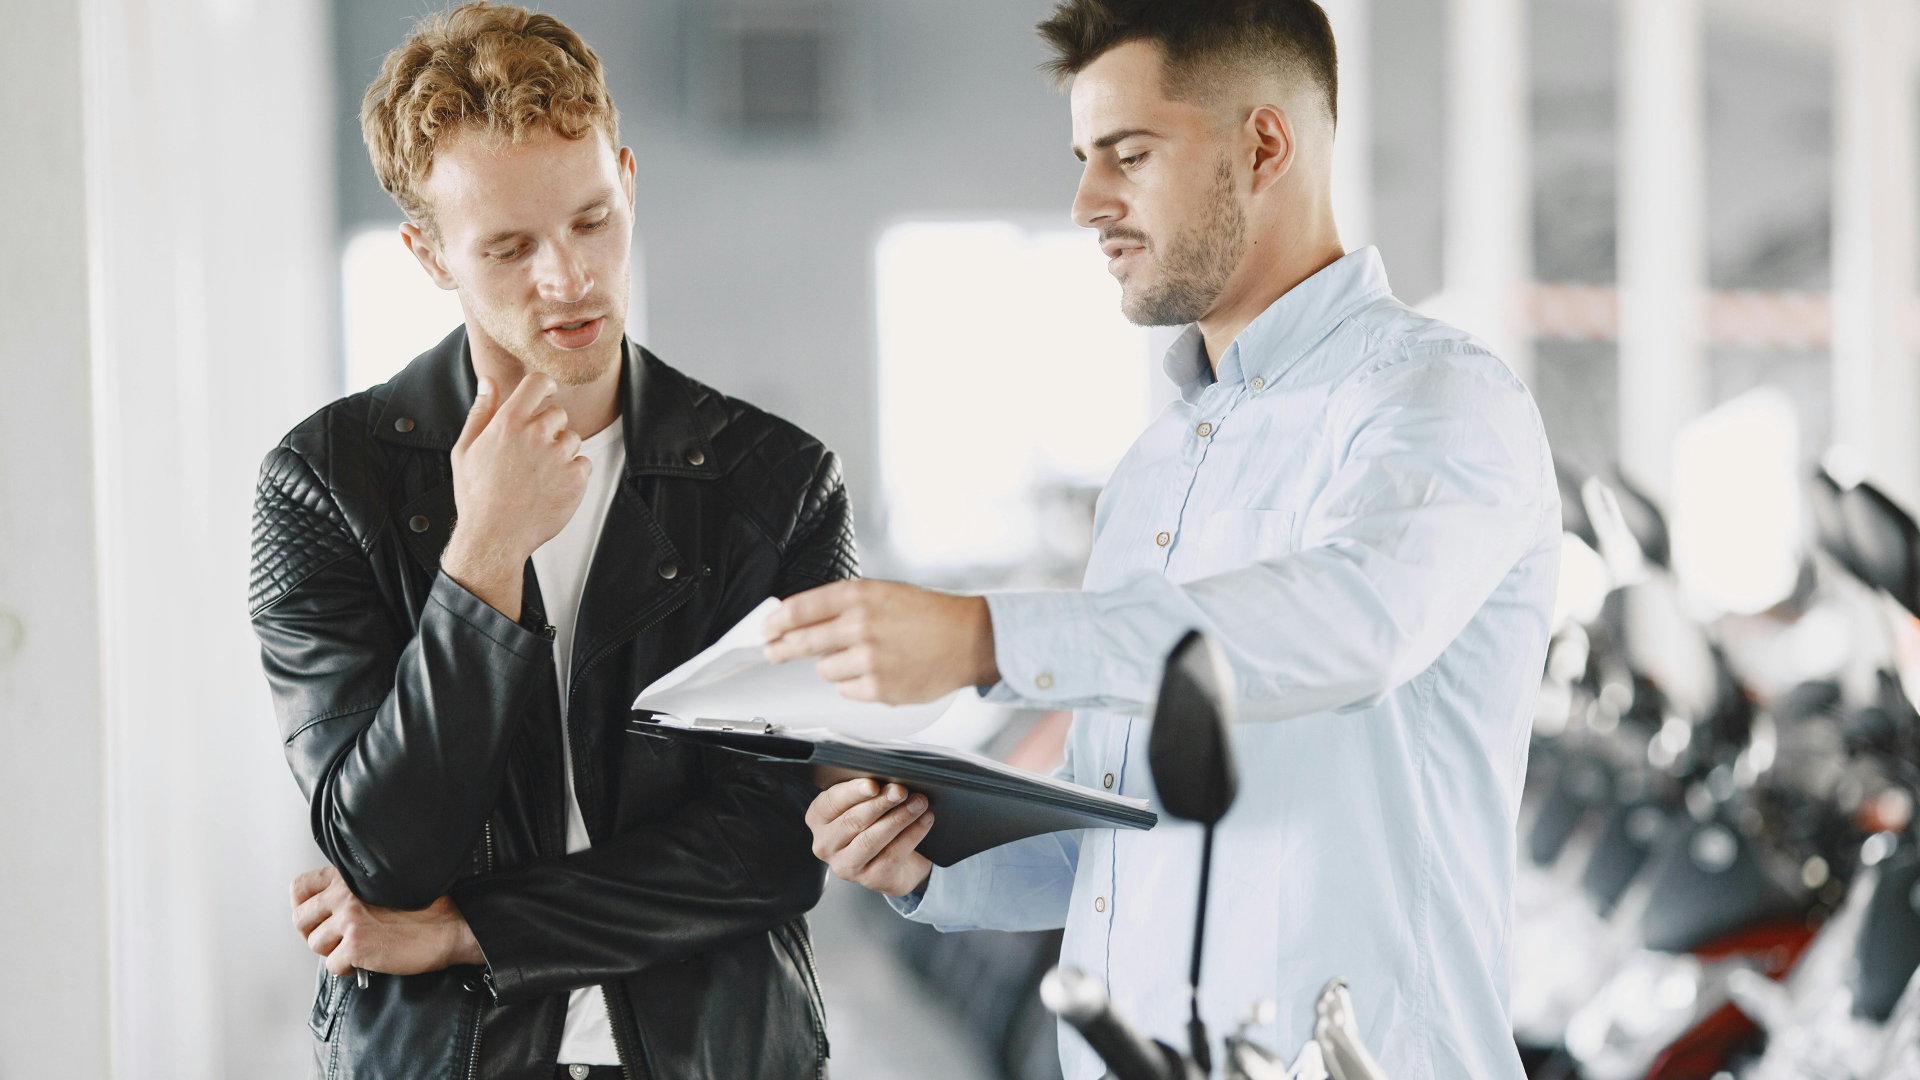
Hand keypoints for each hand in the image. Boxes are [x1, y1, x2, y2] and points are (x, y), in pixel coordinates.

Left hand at [291, 866, 483, 976]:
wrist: (450, 927)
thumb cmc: (422, 910)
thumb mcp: (382, 887)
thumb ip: (351, 891)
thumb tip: (323, 912)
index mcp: (349, 876)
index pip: (300, 887)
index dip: (303, 906)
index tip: (316, 918)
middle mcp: (344, 894)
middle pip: (301, 920)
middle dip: (314, 934)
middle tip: (335, 940)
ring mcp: (349, 920)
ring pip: (315, 945)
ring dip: (334, 952)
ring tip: (359, 949)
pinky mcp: (356, 946)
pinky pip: (332, 966)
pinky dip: (349, 968)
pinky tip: (369, 960)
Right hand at [440, 373, 592, 617]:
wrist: (494, 538)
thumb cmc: (476, 495)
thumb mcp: (466, 450)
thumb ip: (480, 412)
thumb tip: (488, 381)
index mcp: (507, 423)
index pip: (537, 383)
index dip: (545, 386)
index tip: (546, 394)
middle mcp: (535, 435)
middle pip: (558, 413)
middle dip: (549, 428)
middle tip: (531, 455)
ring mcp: (558, 457)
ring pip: (572, 439)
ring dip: (561, 452)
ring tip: (538, 476)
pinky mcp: (576, 479)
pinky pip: (584, 463)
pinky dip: (573, 473)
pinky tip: (551, 488)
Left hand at [762, 580, 998, 703]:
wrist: (969, 639)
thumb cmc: (927, 614)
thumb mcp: (883, 593)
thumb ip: (843, 604)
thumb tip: (800, 619)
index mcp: (859, 595)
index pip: (799, 609)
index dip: (776, 621)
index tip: (768, 629)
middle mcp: (860, 625)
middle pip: (800, 641)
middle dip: (782, 648)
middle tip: (774, 651)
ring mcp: (869, 659)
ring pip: (824, 669)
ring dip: (835, 665)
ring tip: (865, 656)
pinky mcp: (879, 689)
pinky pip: (846, 690)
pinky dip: (856, 683)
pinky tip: (879, 671)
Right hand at [806, 779, 934, 896]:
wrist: (896, 862)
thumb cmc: (876, 825)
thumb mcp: (865, 805)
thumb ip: (869, 792)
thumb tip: (889, 780)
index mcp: (818, 820)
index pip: (831, 802)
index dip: (852, 792)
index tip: (873, 784)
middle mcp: (826, 845)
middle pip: (853, 820)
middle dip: (881, 803)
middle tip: (901, 791)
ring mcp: (846, 865)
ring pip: (871, 839)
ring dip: (898, 818)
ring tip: (918, 803)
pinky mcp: (870, 879)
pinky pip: (892, 854)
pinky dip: (911, 834)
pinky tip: (924, 821)